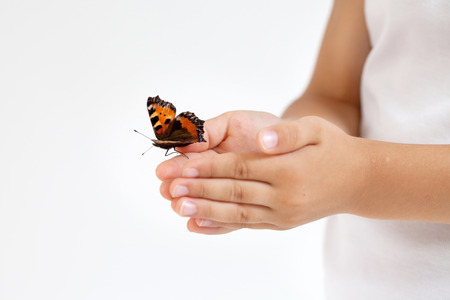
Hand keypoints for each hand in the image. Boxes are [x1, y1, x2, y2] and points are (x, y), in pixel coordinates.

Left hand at [159, 116, 366, 233]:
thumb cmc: (333, 148)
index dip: (209, 168)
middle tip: (169, 188)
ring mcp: (283, 214)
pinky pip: (246, 225)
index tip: (183, 166)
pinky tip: (199, 225)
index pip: (240, 168)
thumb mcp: (316, 129)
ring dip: (204, 210)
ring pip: (236, 213)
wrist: (358, 181)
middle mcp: (285, 197)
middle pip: (233, 193)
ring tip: (178, 207)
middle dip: (199, 190)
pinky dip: (221, 226)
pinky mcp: (281, 223)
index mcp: (289, 170)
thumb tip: (263, 140)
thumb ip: (287, 133)